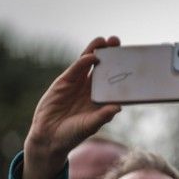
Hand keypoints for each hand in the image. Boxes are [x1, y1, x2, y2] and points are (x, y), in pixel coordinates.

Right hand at [23, 36, 121, 178]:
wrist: (49, 138)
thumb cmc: (72, 135)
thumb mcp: (90, 126)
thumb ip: (103, 116)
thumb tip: (118, 107)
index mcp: (100, 100)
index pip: (112, 81)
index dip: (120, 69)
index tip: (130, 59)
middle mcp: (90, 90)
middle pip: (102, 68)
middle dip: (109, 54)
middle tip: (117, 41)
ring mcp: (77, 85)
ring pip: (88, 64)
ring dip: (96, 51)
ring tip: (105, 40)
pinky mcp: (63, 83)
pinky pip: (75, 69)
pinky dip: (83, 62)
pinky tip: (92, 55)